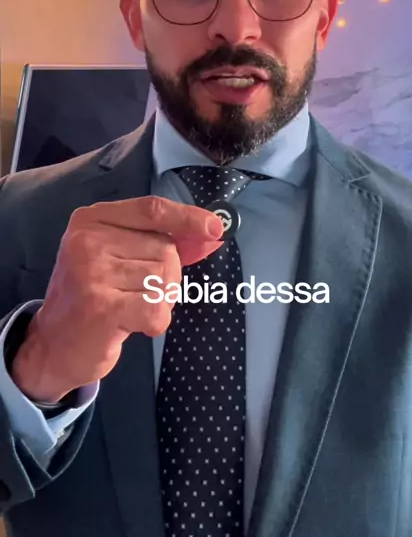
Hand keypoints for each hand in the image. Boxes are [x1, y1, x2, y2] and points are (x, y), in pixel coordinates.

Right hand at [11, 196, 223, 402]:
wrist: (53, 345)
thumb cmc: (94, 295)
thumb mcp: (122, 258)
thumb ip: (164, 242)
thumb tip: (211, 234)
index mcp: (91, 219)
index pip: (151, 209)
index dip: (187, 217)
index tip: (215, 228)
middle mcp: (87, 240)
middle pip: (165, 249)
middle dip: (166, 277)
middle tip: (135, 293)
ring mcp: (91, 272)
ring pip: (165, 279)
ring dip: (160, 300)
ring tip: (130, 308)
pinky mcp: (100, 307)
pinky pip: (157, 309)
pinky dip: (156, 321)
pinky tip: (133, 325)